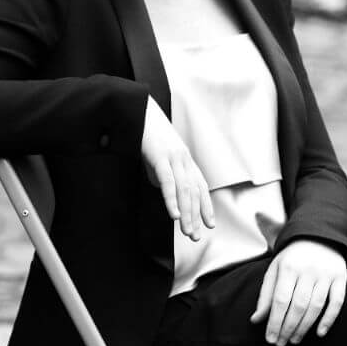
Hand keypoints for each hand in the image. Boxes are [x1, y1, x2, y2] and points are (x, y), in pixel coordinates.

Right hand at [140, 99, 213, 241]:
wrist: (136, 109)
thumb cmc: (146, 134)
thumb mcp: (158, 158)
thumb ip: (164, 174)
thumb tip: (167, 190)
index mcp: (186, 160)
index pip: (200, 187)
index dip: (206, 206)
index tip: (210, 224)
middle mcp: (184, 159)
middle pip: (194, 192)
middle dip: (196, 216)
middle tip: (195, 235)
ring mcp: (173, 157)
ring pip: (185, 191)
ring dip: (187, 214)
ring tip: (187, 231)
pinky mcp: (159, 156)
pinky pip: (169, 182)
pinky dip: (172, 200)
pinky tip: (175, 215)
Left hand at [251, 240, 346, 345]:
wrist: (319, 237)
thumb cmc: (292, 259)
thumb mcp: (275, 271)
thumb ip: (265, 295)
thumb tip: (256, 320)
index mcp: (289, 268)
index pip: (280, 300)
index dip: (275, 322)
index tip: (270, 338)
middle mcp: (308, 270)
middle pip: (298, 306)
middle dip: (288, 328)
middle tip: (281, 343)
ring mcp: (326, 274)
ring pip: (316, 306)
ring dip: (305, 327)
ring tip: (295, 340)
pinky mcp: (341, 278)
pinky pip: (337, 302)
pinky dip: (329, 319)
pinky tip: (320, 333)